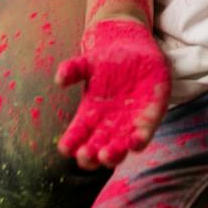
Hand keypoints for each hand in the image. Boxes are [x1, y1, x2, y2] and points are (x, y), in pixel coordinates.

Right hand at [55, 19, 170, 168]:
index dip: (70, 144)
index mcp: (88, 115)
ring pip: (118, 150)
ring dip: (112, 155)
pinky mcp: (148, 120)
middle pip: (95, 150)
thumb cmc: (108, 60)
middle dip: (89, 156)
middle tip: (85, 153)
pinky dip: (139, 141)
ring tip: (106, 154)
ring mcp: (127, 126)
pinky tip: (134, 142)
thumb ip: (73, 69)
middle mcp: (106, 126)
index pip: (76, 136)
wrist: (136, 51)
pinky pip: (142, 136)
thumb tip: (59, 79)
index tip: (65, 148)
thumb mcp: (88, 63)